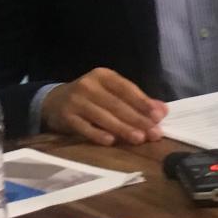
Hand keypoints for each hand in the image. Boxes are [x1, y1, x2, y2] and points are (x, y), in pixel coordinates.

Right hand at [42, 68, 166, 144]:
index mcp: (103, 75)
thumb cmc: (90, 98)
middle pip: (117, 104)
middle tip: (154, 133)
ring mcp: (76, 100)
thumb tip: (163, 110)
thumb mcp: (111, 93)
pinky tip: (110, 141)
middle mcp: (89, 84)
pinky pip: (84, 127)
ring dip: (122, 128)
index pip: (126, 88)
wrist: (54, 102)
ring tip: (138, 139)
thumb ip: (136, 101)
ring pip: (103, 116)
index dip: (143, 102)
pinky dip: (97, 134)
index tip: (158, 116)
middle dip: (137, 119)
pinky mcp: (66, 116)